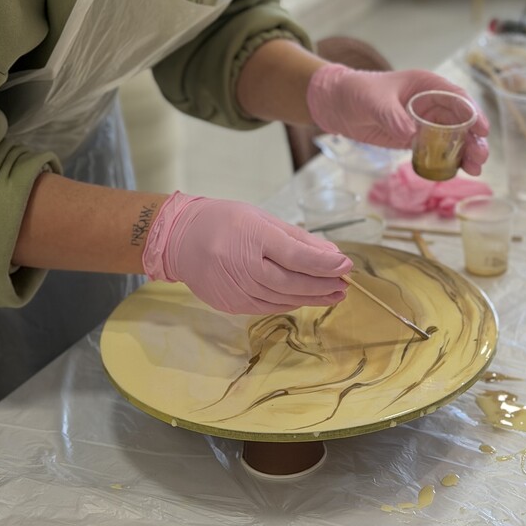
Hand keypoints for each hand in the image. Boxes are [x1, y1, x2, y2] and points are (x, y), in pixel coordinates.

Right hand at [142, 193, 352, 313]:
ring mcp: (234, 288)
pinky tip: (305, 299)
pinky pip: (267, 307)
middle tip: (345, 285)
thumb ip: (296, 237)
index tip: (346, 265)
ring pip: (281, 299)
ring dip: (311, 298)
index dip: (323, 263)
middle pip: (291, 281)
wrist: (179, 239)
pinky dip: (289, 304)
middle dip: (322, 285)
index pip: (294, 254)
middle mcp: (242, 264)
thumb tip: (330, 253)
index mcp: (251, 236)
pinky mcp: (230, 304)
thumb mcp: (261, 218)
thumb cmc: (224, 221)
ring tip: (333, 294)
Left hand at [307, 65, 488, 174]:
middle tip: (480, 158)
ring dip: (467, 152)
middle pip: (462, 120)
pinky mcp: (416, 138)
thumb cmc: (357, 91)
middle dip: (474, 139)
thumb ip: (392, 116)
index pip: (457, 97)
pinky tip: (458, 172)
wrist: (337, 104)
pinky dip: (450, 160)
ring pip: (455, 136)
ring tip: (475, 169)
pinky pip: (439, 148)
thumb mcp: (373, 100)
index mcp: (426, 84)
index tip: (482, 131)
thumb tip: (411, 134)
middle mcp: (431, 102)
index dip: (473, 113)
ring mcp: (425, 121)